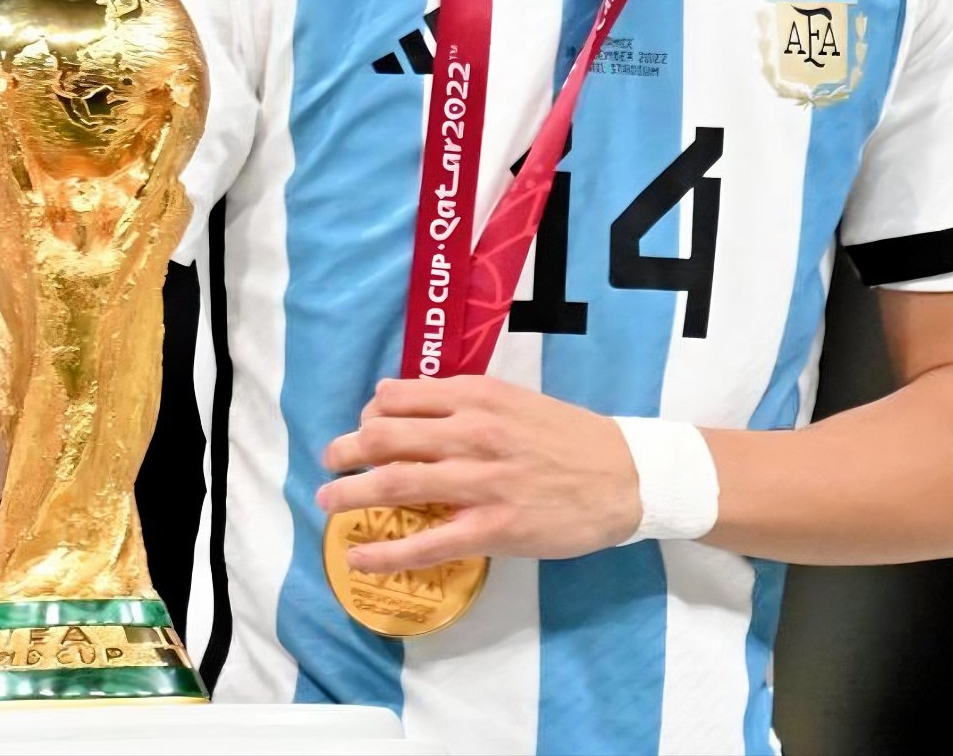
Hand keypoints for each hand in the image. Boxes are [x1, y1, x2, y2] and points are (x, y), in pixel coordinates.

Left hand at [317, 375, 641, 571]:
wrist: (625, 475)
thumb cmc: (569, 436)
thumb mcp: (514, 400)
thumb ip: (462, 401)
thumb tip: (399, 402)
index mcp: (478, 395)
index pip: (399, 396)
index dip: (369, 413)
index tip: (363, 426)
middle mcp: (472, 431)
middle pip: (385, 437)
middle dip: (346, 450)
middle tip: (330, 461)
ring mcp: (480, 482)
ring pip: (395, 485)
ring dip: (350, 494)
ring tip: (327, 501)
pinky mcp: (492, 528)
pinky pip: (425, 543)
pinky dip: (384, 552)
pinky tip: (358, 557)